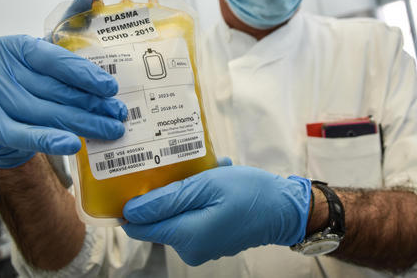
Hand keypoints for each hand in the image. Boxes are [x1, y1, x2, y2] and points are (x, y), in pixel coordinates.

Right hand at [0, 34, 126, 167]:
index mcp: (12, 47)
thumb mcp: (43, 50)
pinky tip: (74, 144)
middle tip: (118, 112)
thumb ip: (68, 23)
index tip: (111, 87)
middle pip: (54, 90)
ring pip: (47, 114)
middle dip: (92, 103)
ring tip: (110, 129)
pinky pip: (27, 136)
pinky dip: (51, 140)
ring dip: (83, 123)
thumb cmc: (23, 78)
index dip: (85, 74)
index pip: (53, 59)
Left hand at [122, 166, 310, 265]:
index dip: (132, 205)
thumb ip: (166, 200)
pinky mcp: (211, 241)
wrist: (285, 208)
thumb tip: (130, 212)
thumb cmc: (250, 192)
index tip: (135, 179)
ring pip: (177, 214)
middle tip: (185, 167)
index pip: (139, 227)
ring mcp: (201, 248)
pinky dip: (199, 199)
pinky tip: (216, 181)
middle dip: (167, 190)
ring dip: (187, 191)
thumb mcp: (207, 185)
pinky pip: (193, 217)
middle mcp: (190, 249)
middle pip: (158, 219)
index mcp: (186, 236)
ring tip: (208, 171)